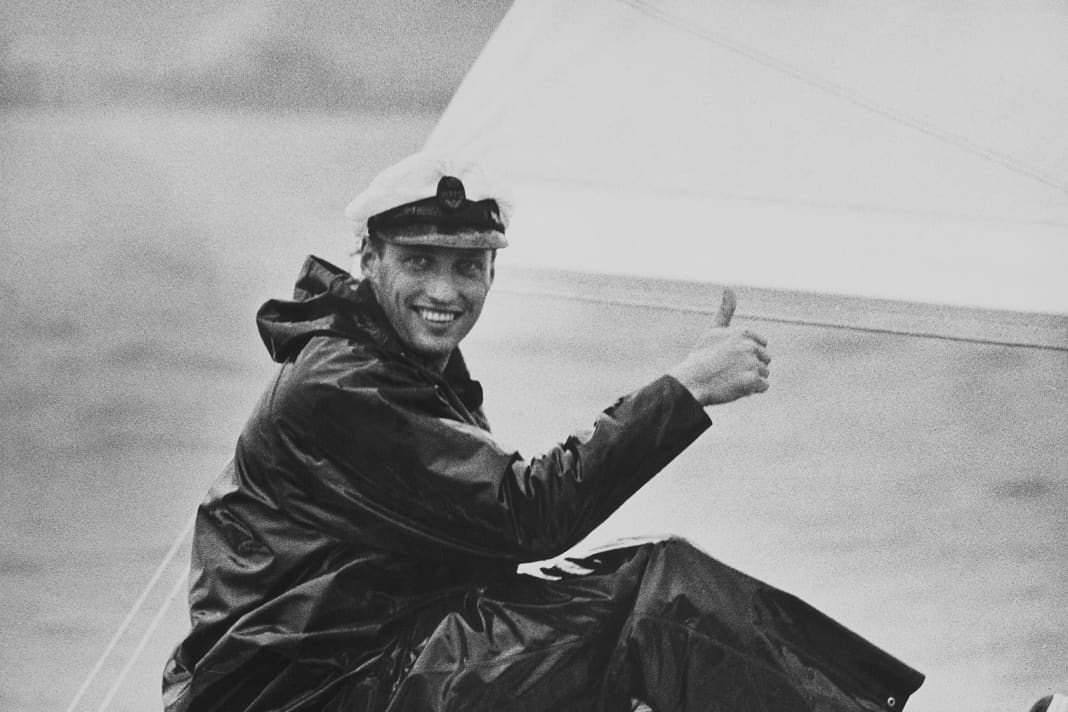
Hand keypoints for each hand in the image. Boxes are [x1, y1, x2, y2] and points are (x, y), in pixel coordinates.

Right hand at [667, 288, 770, 405]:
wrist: (691, 381)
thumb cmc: (701, 357)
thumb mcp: (713, 330)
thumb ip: (725, 311)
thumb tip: (728, 288)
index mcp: (743, 332)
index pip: (761, 345)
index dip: (747, 354)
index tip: (731, 358)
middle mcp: (749, 346)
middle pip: (765, 359)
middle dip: (751, 367)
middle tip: (729, 371)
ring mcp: (751, 363)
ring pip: (764, 374)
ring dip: (751, 380)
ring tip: (731, 379)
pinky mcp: (752, 380)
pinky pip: (763, 387)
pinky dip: (752, 390)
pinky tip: (736, 387)